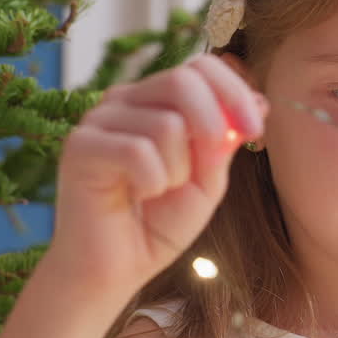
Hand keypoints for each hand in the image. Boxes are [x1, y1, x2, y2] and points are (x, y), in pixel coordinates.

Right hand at [47, 54, 267, 291]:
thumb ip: (225, 142)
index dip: (234, 92)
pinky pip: (138, 151)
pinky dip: (152, 181)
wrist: (115, 270)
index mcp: (155, 102)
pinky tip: (137, 195)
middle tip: (213, 161)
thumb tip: (258, 101)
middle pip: (182, 80)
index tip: (256, 131)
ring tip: (157, 192)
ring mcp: (99, 121)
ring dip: (177, 170)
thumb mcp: (208, 182)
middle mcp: (124, 101)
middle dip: (214, 122)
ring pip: (166, 124)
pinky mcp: (80, 147)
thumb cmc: (159, 225)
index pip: (198, 67)